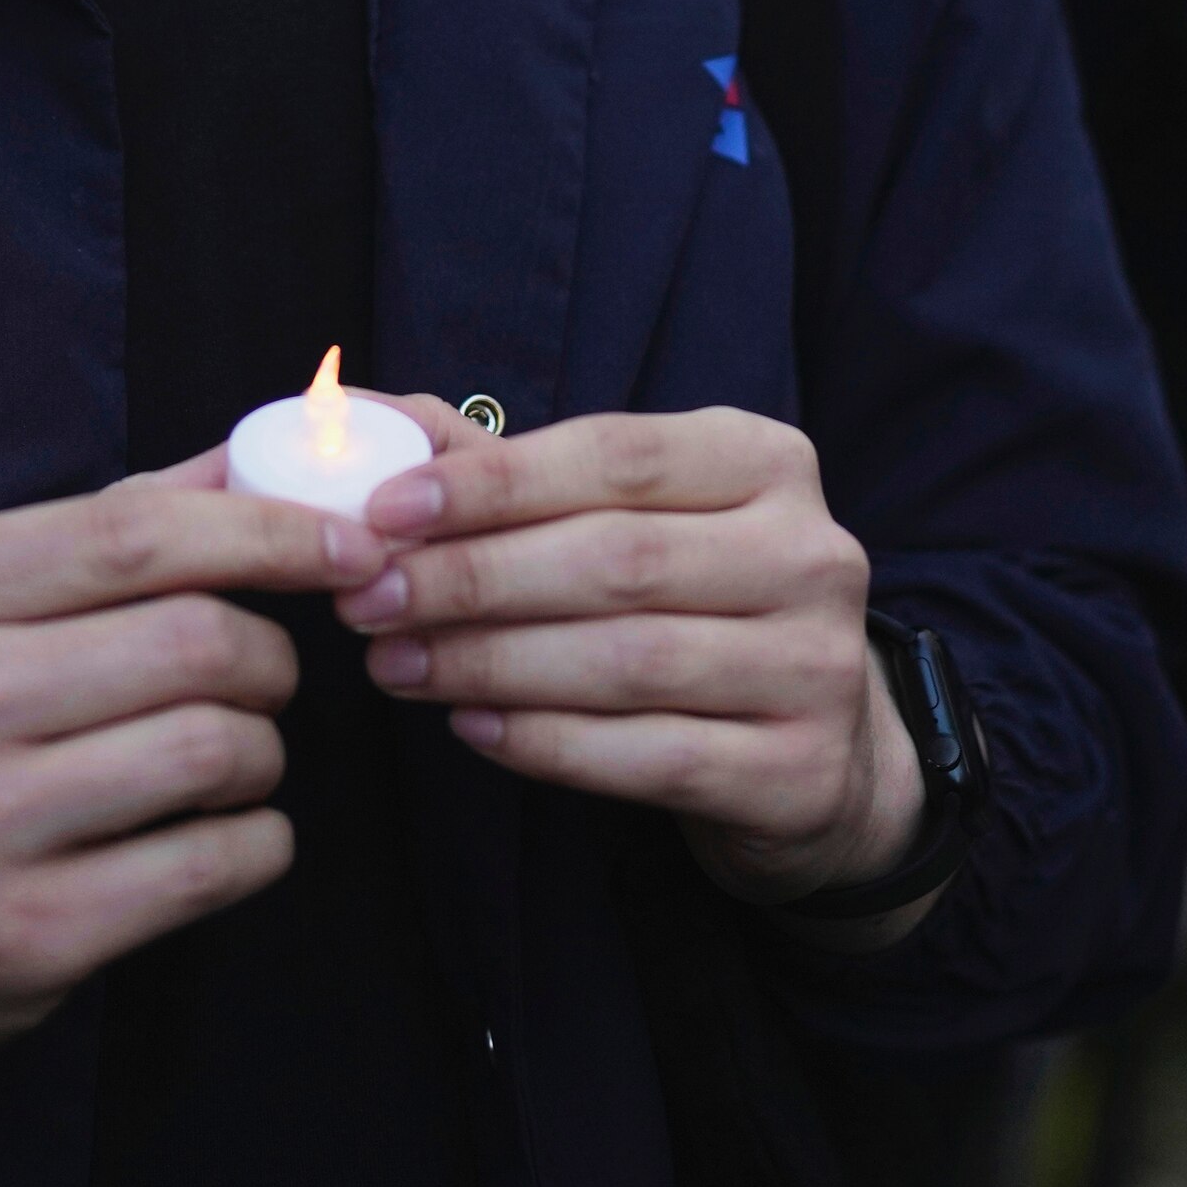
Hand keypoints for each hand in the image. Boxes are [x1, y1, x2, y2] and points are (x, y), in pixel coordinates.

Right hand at [0, 473, 375, 1183]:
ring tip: (229, 761)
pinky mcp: (15, 941)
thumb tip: (256, 455)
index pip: (140, 532)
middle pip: (197, 640)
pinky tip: (221, 839)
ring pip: (215, 752)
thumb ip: (94, 532)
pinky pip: (208, 868)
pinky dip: (254, 845)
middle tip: (258, 680)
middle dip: (269, 657)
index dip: (272, 532)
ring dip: (263, 755)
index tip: (349, 545)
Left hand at [339, 402, 925, 919]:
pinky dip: (547, 742)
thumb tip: (363, 417)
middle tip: (366, 600)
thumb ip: (505, 470)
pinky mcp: (799, 769)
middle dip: (472, 578)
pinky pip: (649, 756)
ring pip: (627, 662)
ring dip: (490, 663)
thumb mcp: (629, 518)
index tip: (383, 510)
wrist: (822, 755)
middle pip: (617, 559)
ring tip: (394, 664)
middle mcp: (809, 553)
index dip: (494, 481)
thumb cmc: (693, 609)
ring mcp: (816, 666)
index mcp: (767, 461)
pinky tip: (472, 728)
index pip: (617, 455)